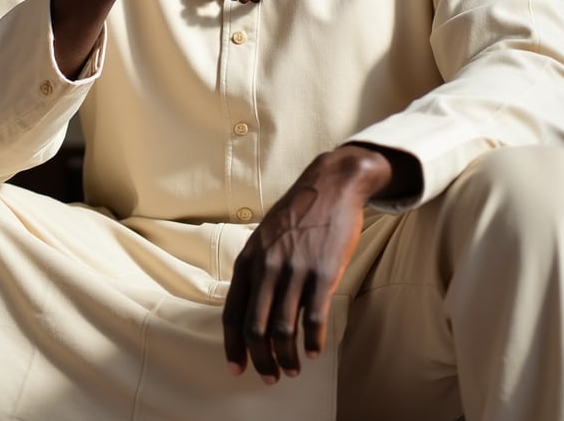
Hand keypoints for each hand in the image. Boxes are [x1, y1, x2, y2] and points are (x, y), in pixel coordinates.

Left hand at [222, 146, 393, 383]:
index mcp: (248, 259)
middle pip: (255, 328)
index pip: (232, 313)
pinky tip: (314, 352)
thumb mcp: (264, 236)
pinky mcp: (323, 272)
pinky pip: (314, 318)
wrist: (331, 185)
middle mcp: (267, 267)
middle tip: (269, 377)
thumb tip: (248, 306)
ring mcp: (295, 270)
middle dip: (261, 360)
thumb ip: (255, 268)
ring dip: (286, 356)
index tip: (237, 369)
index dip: (233, 346)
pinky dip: (312, 341)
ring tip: (291, 369)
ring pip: (283, 328)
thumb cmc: (297, 213)